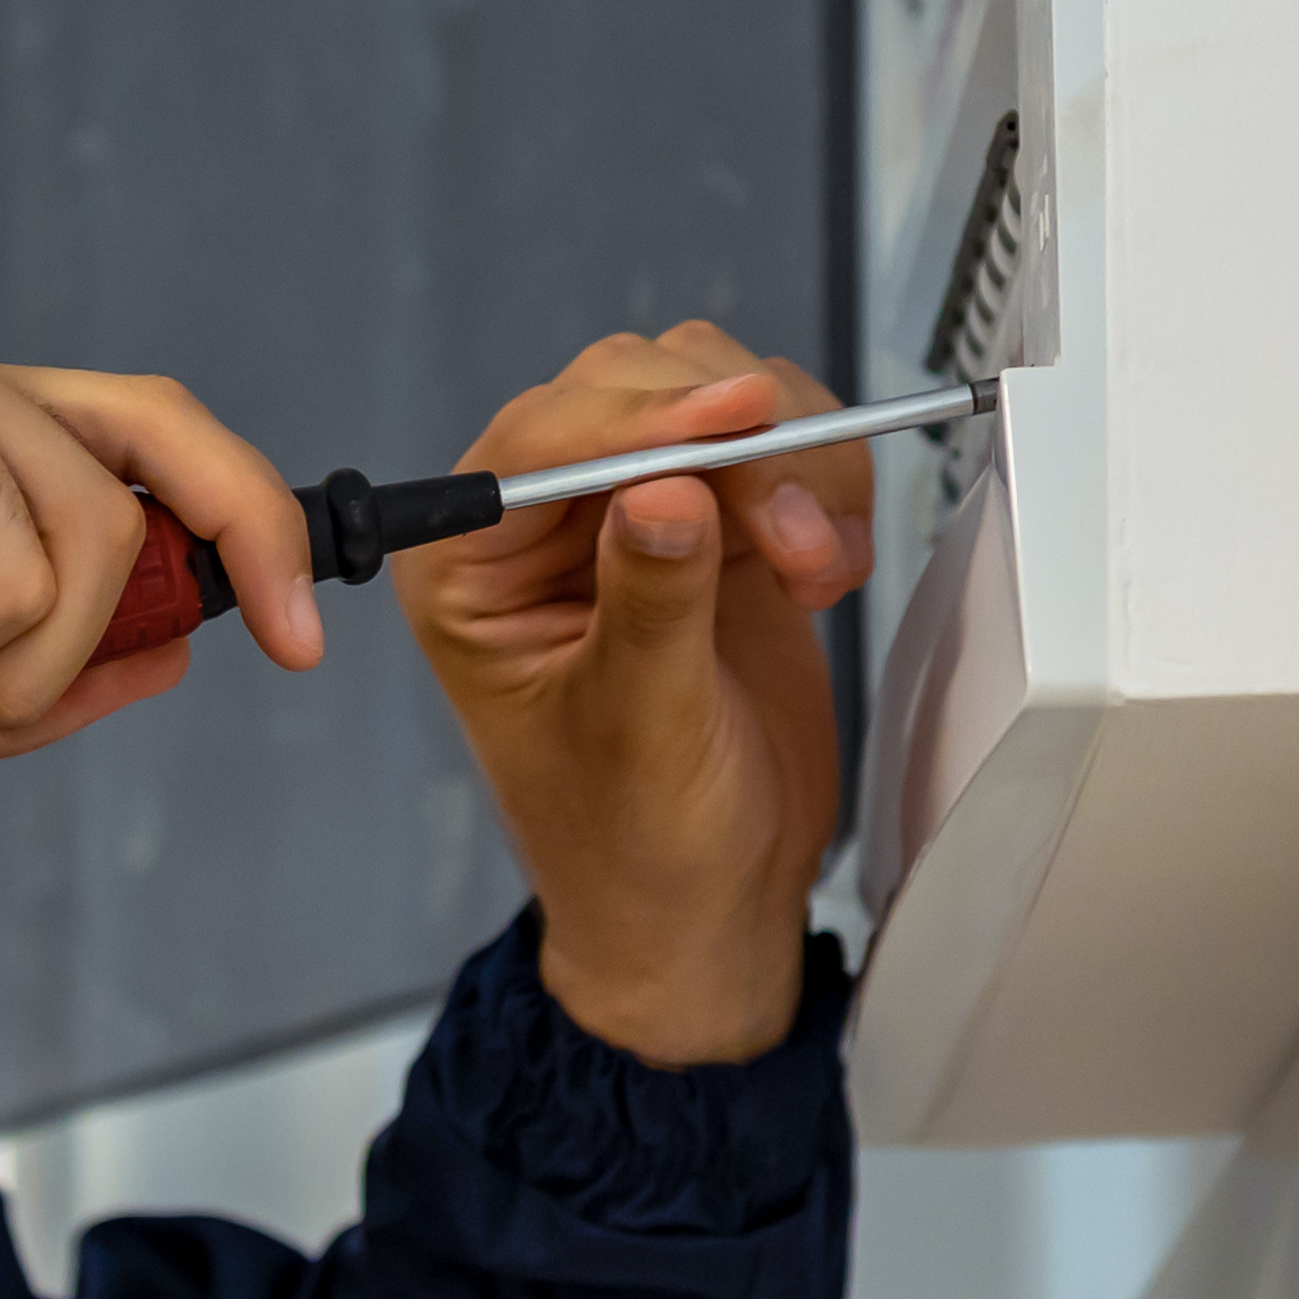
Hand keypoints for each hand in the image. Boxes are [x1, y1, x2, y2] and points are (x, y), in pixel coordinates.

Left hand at [392, 323, 870, 1064]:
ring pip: (714, 397)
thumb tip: (664, 489)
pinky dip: (821, 483)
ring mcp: (635, 515)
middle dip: (732, 446)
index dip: (642, 416)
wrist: (710, 909)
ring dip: (789, 462)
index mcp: (471, 565)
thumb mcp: (640, 730)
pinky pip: (776, 447)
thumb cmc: (635, 847)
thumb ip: (651, 604)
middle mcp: (542, 525)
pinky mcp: (720, 526)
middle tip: (793, 536)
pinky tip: (827, 568)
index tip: (739, 417)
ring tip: (815, 567)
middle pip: (633, 389)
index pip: (542, 441)